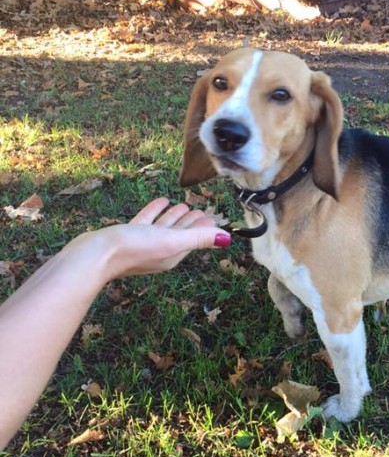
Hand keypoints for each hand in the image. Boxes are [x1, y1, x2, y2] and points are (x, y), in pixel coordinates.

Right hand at [66, 197, 231, 280]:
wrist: (93, 255)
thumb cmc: (132, 248)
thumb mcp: (170, 241)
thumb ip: (198, 239)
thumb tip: (226, 239)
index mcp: (172, 255)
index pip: (193, 240)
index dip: (204, 229)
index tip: (213, 217)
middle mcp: (158, 251)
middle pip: (180, 234)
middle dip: (191, 223)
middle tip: (201, 210)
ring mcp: (142, 244)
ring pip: (163, 228)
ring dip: (174, 217)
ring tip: (182, 204)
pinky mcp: (127, 236)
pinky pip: (145, 222)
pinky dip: (155, 212)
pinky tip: (160, 201)